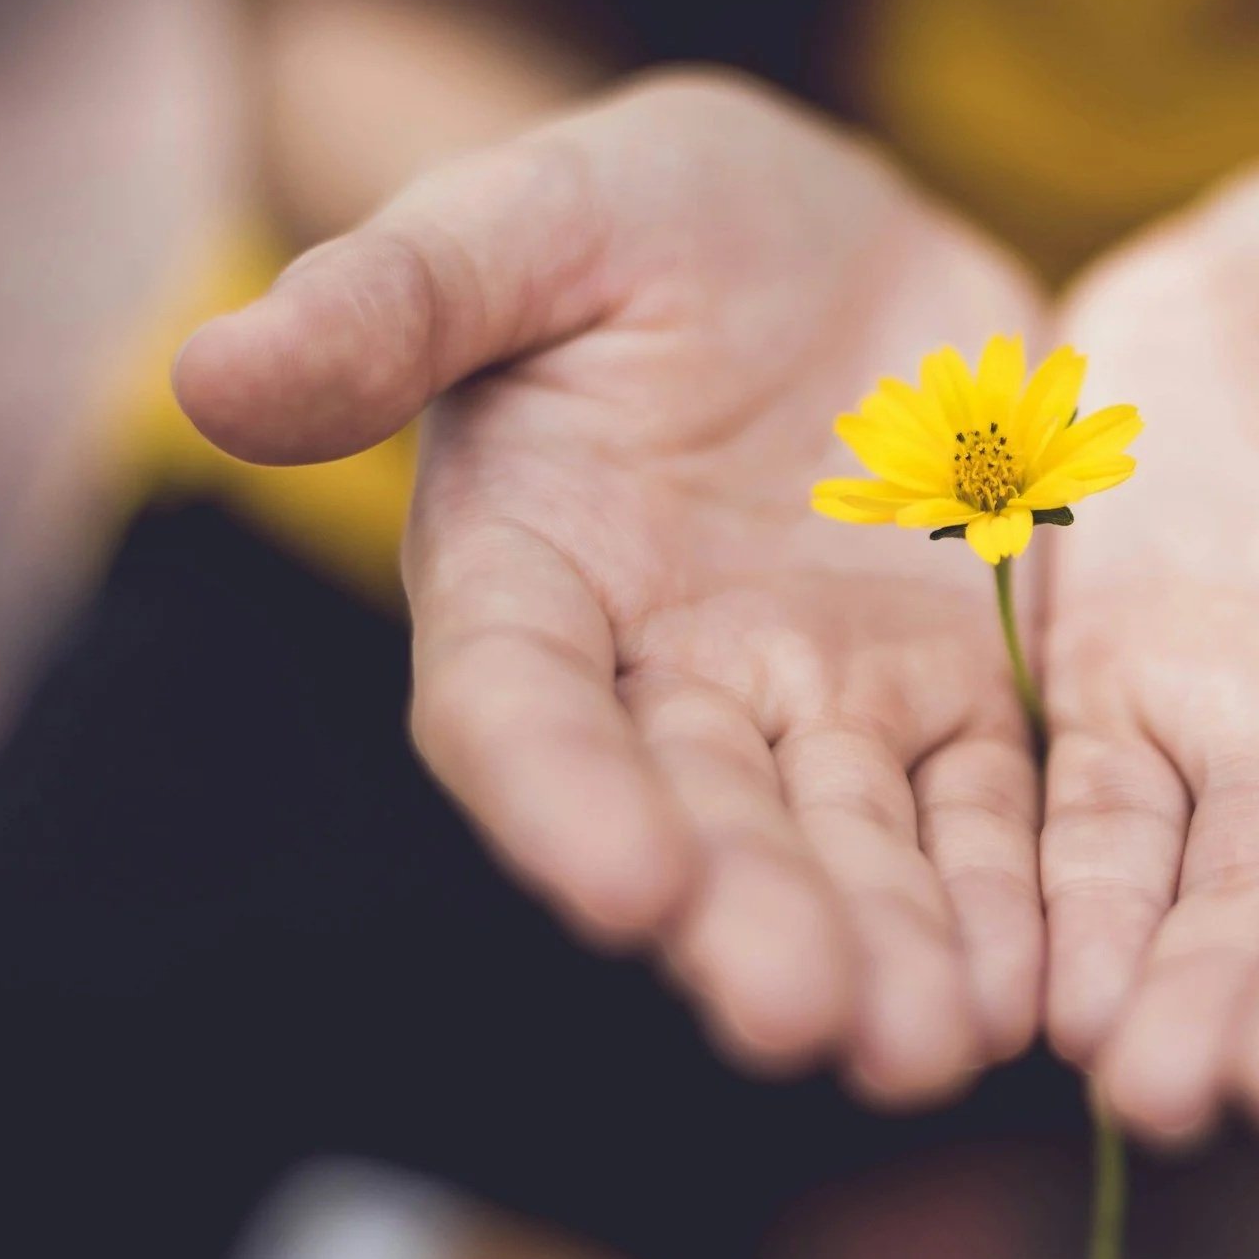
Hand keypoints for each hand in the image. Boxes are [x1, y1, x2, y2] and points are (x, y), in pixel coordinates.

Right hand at [176, 71, 1045, 1104]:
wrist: (817, 230)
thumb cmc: (638, 215)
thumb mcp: (525, 220)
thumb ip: (394, 300)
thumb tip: (210, 369)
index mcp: (530, 577)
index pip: (521, 710)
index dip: (562, 799)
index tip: (624, 887)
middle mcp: (666, 675)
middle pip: (701, 818)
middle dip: (753, 920)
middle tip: (811, 1022)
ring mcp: (818, 694)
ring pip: (853, 839)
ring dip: (894, 944)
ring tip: (939, 1043)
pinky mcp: (953, 684)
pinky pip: (985, 799)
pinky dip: (1011, 885)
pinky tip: (1047, 974)